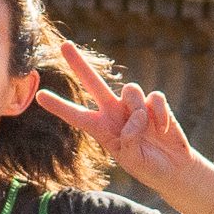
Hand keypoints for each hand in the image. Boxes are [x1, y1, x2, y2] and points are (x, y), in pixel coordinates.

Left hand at [36, 38, 192, 186]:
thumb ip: (130, 140)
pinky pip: (154, 98)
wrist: (174, 168)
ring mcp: (134, 106)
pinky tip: (163, 129)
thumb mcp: (133, 161)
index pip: (77, 115)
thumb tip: (135, 116)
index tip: (39, 96)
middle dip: (79, 64)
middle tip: (64, 45)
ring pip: (129, 90)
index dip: (59, 106)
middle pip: (94, 83)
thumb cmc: (148, 167)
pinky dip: (160, 115)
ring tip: (148, 131)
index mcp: (102, 130)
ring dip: (138, 111)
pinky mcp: (154, 104)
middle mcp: (115, 113)